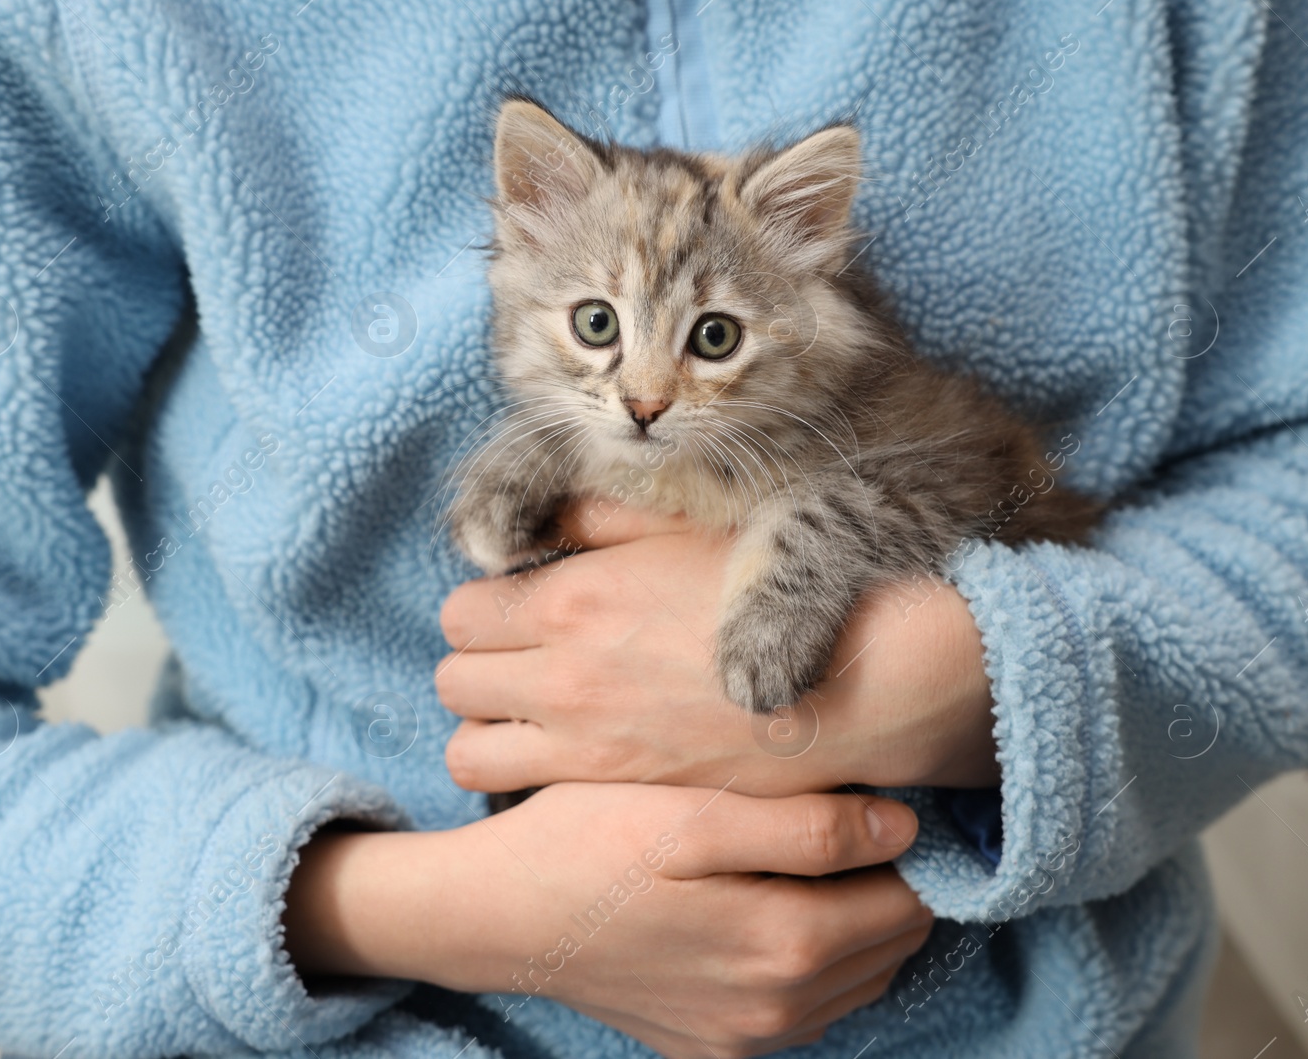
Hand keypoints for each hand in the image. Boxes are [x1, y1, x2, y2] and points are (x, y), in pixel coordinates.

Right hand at [283, 783, 932, 1058]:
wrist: (496, 914)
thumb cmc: (587, 841)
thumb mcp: (691, 812)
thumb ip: (805, 827)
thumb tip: (903, 827)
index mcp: (784, 945)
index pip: (911, 901)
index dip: (908, 845)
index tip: (882, 796)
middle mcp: (778, 1010)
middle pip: (891, 945)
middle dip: (887, 883)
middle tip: (848, 818)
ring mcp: (745, 1040)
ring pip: (855, 980)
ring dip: (853, 923)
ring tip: (810, 858)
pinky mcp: (713, 1048)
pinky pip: (804, 1010)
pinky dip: (809, 961)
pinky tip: (767, 906)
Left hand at [436, 502, 999, 798]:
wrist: (855, 678)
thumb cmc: (775, 590)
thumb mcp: (682, 527)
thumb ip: (598, 518)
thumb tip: (541, 516)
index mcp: (571, 596)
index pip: (459, 610)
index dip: (482, 611)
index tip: (516, 614)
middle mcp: (560, 673)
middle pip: (452, 678)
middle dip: (476, 668)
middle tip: (518, 665)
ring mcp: (583, 741)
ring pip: (466, 747)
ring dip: (486, 730)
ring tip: (529, 718)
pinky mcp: (614, 791)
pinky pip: (514, 792)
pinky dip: (522, 776)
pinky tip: (564, 757)